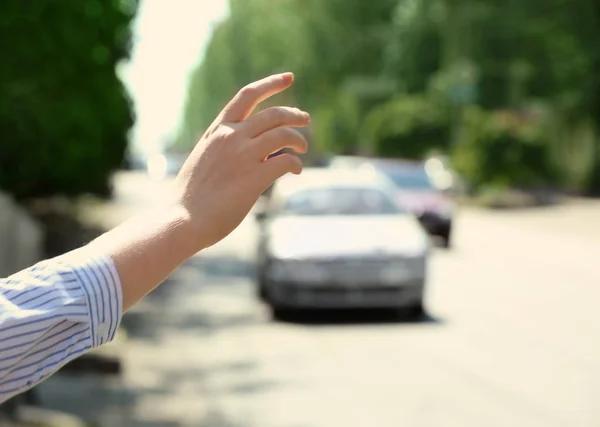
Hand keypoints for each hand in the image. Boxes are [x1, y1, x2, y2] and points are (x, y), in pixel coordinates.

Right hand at [175, 72, 309, 249]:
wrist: (182, 219)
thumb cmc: (191, 197)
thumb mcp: (204, 159)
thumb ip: (225, 149)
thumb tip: (255, 152)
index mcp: (217, 130)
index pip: (247, 96)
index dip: (271, 84)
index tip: (289, 78)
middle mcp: (231, 137)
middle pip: (273, 114)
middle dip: (294, 114)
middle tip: (306, 119)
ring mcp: (243, 155)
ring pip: (284, 134)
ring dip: (299, 139)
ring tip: (303, 148)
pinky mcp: (255, 177)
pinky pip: (286, 161)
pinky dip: (296, 163)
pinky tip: (296, 170)